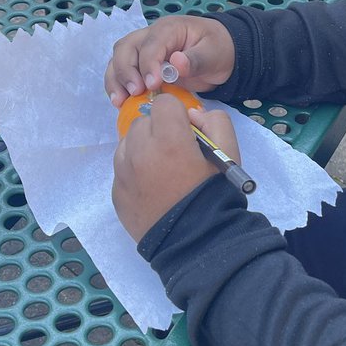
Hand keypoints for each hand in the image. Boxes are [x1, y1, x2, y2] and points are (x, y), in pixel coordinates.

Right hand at [104, 15, 235, 106]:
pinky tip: (120, 102)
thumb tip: (176, 63)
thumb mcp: (213, 54)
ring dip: (116, 79)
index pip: (150, 44)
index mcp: (169, 29)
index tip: (152, 85)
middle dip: (126, 72)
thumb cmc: (218, 50)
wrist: (222, 54)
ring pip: (119, 59)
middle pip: (125, 48)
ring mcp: (143, 50)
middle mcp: (150, 36)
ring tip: (119, 101)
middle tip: (135, 93)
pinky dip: (117, 85)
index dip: (148, 65)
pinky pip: (122, 71)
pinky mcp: (142, 65)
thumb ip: (195, 59)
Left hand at [113, 97, 240, 240]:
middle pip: (144, 122)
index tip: (187, 134)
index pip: (164, 103)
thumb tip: (192, 117)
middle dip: (159, 131)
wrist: (196, 242)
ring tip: (162, 172)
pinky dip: (134, 172)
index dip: (178, 115)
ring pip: (128, 143)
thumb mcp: (229, 152)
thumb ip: (215, 121)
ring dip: (143, 149)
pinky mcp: (117, 192)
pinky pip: (122, 169)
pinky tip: (153, 190)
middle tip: (176, 154)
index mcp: (168, 138)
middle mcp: (139, 150)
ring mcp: (123, 173)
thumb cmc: (214, 194)